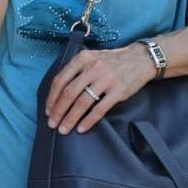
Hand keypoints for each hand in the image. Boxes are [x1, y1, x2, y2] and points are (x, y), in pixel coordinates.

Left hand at [44, 43, 158, 133]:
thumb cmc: (112, 61)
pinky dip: (88, 121)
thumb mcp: (92, 58)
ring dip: (70, 118)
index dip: (52, 97)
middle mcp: (93, 67)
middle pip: (69, 92)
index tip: (48, 111)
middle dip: (58, 111)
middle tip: (52, 124)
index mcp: (83, 58)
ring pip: (82, 102)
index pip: (61, 79)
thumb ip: (77, 70)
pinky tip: (81, 128)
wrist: (140, 59)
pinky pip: (99, 109)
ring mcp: (106, 79)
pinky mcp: (118, 91)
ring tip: (64, 129)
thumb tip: (58, 93)